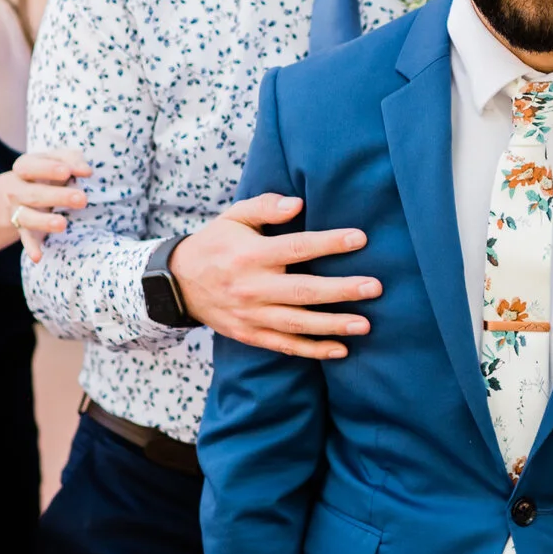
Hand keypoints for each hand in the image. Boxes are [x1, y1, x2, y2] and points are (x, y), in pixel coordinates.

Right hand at [1, 148, 93, 263]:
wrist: (21, 190)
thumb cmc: (48, 170)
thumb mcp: (57, 159)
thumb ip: (72, 159)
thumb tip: (86, 171)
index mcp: (25, 167)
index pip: (31, 166)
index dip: (48, 168)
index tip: (67, 172)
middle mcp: (18, 190)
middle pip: (35, 194)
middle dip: (58, 197)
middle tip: (82, 199)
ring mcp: (19, 211)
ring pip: (28, 217)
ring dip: (44, 222)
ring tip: (63, 224)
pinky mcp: (25, 229)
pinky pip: (27, 239)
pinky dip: (31, 248)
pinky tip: (38, 257)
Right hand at [170, 192, 375, 358]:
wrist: (177, 283)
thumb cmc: (216, 243)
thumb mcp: (234, 217)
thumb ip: (265, 207)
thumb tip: (298, 203)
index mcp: (250, 254)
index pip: (296, 247)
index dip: (329, 243)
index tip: (360, 238)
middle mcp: (252, 287)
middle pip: (303, 290)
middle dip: (341, 290)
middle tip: (375, 287)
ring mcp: (251, 315)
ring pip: (297, 323)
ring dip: (333, 325)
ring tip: (366, 324)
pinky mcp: (250, 334)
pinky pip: (285, 346)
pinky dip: (312, 350)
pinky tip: (340, 349)